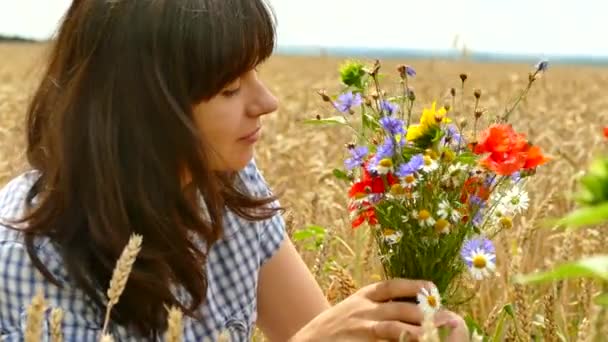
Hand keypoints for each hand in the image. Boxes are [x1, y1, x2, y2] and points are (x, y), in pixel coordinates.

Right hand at [287, 278, 467, 340]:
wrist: (307, 341)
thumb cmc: (336, 328)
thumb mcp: (355, 309)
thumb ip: (378, 307)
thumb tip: (412, 308)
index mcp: (365, 295)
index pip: (393, 285)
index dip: (415, 285)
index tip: (433, 289)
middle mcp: (363, 307)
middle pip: (401, 306)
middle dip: (426, 311)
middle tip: (447, 317)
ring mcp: (360, 326)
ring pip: (396, 325)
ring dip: (418, 329)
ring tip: (435, 333)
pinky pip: (385, 340)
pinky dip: (401, 340)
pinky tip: (414, 341)